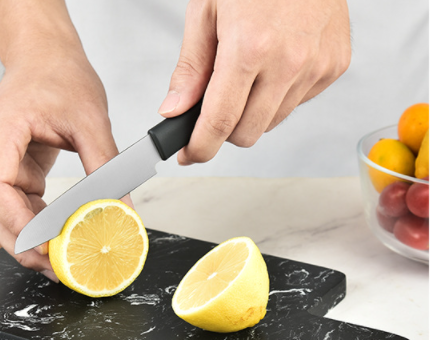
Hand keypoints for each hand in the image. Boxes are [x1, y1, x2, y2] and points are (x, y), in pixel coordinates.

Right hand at [0, 2, 118, 279]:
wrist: (44, 54)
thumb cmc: (60, 74)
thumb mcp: (91, 120)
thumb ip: (106, 168)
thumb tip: (121, 211)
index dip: (17, 223)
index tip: (45, 248)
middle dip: (22, 243)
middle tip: (58, 268)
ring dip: (26, 237)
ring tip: (60, 258)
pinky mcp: (5, 165)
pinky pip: (12, 201)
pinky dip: (32, 221)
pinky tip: (56, 233)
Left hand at [159, 0, 350, 163]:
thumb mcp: (206, 10)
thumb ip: (190, 67)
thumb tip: (175, 110)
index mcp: (250, 47)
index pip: (220, 122)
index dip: (200, 147)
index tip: (190, 154)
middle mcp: (289, 61)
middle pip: (247, 133)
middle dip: (224, 130)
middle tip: (213, 108)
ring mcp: (317, 66)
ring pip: (272, 122)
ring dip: (252, 112)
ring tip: (248, 73)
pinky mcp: (335, 66)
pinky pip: (297, 103)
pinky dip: (279, 95)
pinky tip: (274, 65)